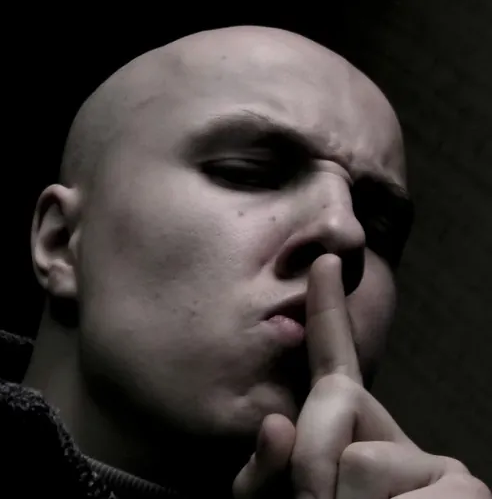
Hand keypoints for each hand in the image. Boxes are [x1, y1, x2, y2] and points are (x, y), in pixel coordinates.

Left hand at [233, 254, 490, 498]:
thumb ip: (269, 472)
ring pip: (359, 461)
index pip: (332, 357)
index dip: (326, 308)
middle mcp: (387, 434)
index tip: (322, 261)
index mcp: (345, 432)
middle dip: (310, 463)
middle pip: (333, 402)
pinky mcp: (466, 491)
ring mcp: (435, 462)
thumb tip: (279, 422)